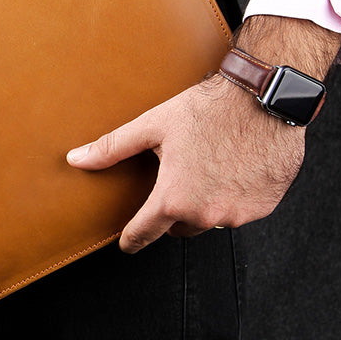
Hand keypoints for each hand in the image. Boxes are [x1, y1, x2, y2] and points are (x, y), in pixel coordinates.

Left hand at [66, 15, 340, 253]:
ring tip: (206, 168)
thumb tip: (75, 160)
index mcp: (173, 199)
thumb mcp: (151, 126)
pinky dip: (234, 196)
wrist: (262, 97)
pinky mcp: (264, 206)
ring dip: (205, 203)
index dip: (131, 239)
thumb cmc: (206, 109)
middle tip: (176, 179)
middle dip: (173, 210)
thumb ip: (111, 149)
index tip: (127, 243)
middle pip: (179, 227)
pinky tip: (233, 168)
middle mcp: (206, 214)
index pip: (144, 234)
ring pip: (211, 219)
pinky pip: (241, 210)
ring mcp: (238, 213)